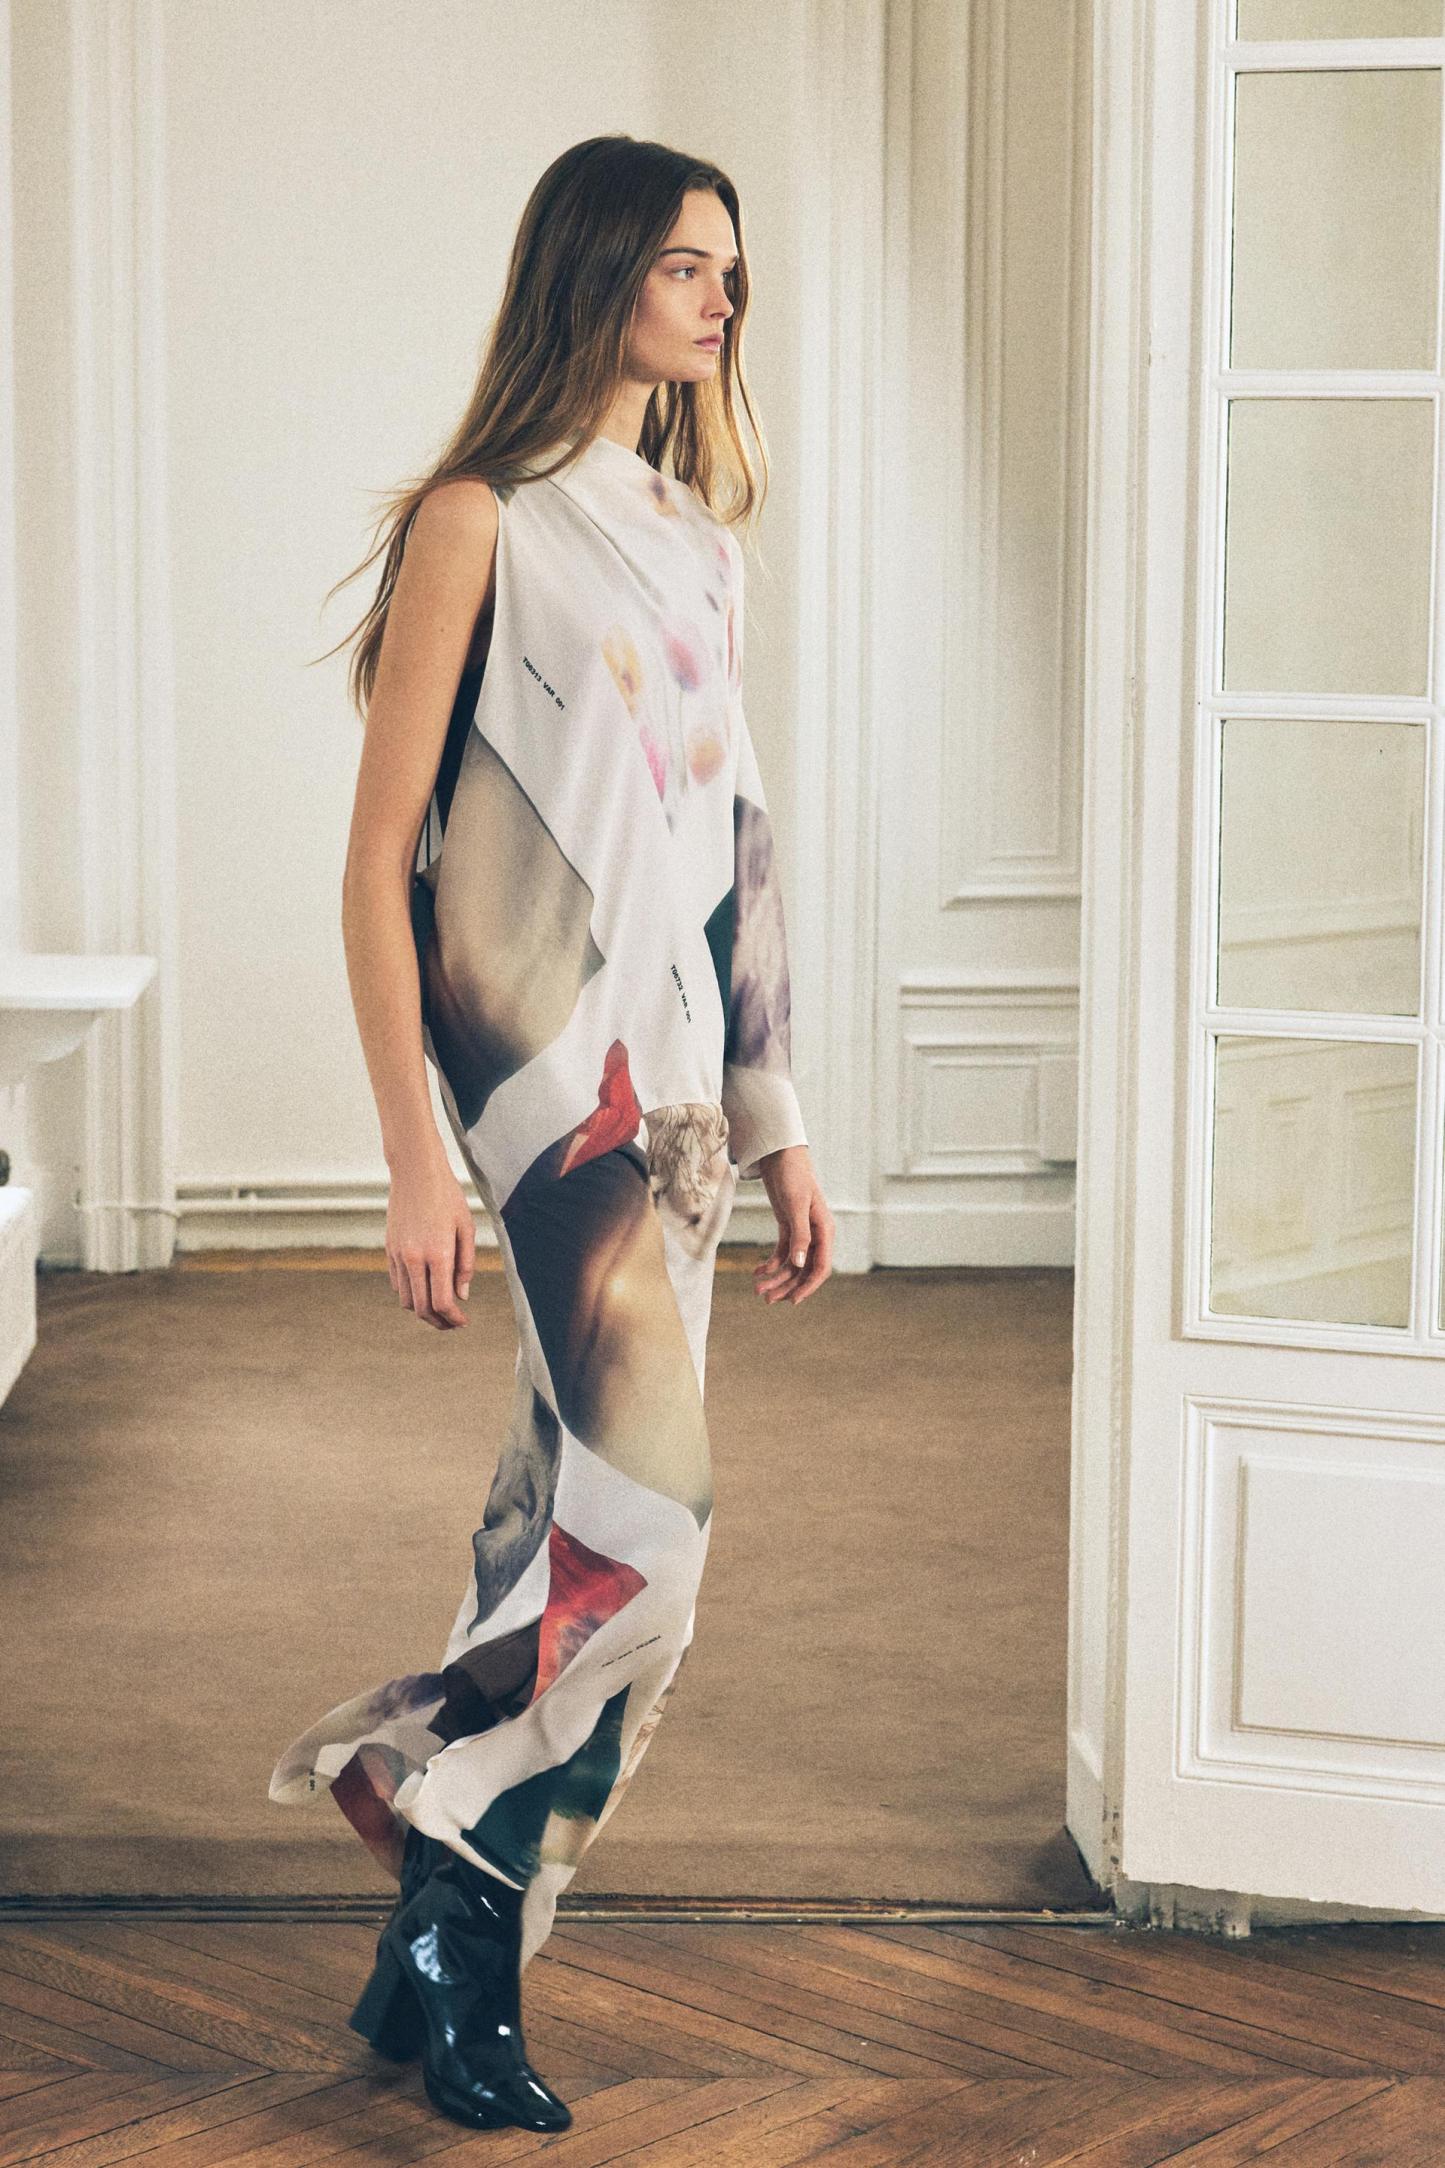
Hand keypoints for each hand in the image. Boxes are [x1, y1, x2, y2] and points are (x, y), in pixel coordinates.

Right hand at [385, 1143, 476, 1327]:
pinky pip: (397, 1283)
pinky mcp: (389, 1249)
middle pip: (421, 1308)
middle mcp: (414, 1258)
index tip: (463, 1322)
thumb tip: (462, 1296)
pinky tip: (424, 1289)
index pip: (442, 1302)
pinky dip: (409, 1293)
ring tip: (440, 1309)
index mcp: (438, 1253)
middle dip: (438, 1322)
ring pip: (406, 1299)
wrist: (415, 1172)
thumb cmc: (448, 1196)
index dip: (453, 1318)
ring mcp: (398, 1254)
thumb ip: (466, 1265)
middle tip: (453, 1324)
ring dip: (422, 1310)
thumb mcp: (466, 1228)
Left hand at [752, 1144, 833, 1305]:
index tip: (793, 1301)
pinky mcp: (789, 1227)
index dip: (808, 1286)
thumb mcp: (796, 1206)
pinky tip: (756, 1272)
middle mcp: (816, 1234)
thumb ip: (800, 1236)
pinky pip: (783, 1253)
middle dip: (787, 1286)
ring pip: (792, 1264)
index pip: (821, 1266)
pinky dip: (770, 1264)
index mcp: (825, 1230)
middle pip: (804, 1270)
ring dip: (776, 1278)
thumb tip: (800, 1266)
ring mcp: (803, 1231)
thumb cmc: (792, 1176)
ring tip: (757, 1289)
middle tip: (767, 1299)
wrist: (781, 1155)